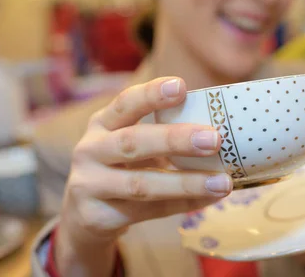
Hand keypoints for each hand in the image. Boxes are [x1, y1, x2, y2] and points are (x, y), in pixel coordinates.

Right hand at [55, 77, 232, 276]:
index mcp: (102, 123)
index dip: (152, 95)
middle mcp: (90, 150)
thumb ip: (161, 133)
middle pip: (132, 142)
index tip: (181, 86)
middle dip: (175, 140)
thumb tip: (218, 129)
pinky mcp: (97, 217)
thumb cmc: (120, 167)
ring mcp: (89, 185)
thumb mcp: (130, 143)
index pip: (125, 103)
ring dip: (187, 183)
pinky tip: (210, 198)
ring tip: (223, 183)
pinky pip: (149, 211)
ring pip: (142, 184)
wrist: (82, 216)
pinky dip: (183, 205)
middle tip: (214, 139)